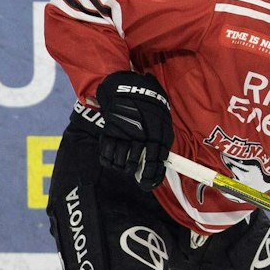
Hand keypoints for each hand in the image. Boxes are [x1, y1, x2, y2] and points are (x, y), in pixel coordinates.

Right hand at [94, 71, 171, 191]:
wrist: (126, 85)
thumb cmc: (147, 101)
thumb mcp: (162, 118)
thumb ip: (161, 138)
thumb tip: (162, 160)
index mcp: (159, 132)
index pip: (157, 161)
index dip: (153, 176)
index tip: (149, 184)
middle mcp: (142, 135)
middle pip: (137, 165)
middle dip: (136, 173)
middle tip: (136, 174)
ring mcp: (124, 134)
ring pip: (121, 162)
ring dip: (122, 167)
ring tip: (124, 164)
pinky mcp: (109, 131)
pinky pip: (107, 154)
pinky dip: (109, 160)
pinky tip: (112, 159)